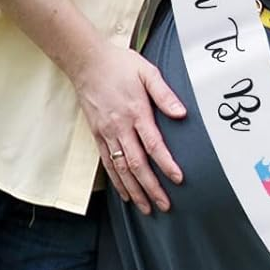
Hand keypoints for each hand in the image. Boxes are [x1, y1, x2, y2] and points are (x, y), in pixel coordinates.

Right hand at [74, 45, 185, 213]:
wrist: (87, 62)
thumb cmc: (120, 65)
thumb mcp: (147, 72)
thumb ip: (164, 94)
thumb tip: (182, 113)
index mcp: (136, 111)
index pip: (153, 144)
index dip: (166, 164)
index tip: (178, 179)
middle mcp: (120, 127)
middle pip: (137, 164)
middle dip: (151, 187)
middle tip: (164, 205)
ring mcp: (107, 133)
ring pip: (121, 169)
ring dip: (134, 190)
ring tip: (146, 207)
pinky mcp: (97, 135)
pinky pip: (107, 163)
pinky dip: (117, 181)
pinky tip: (126, 193)